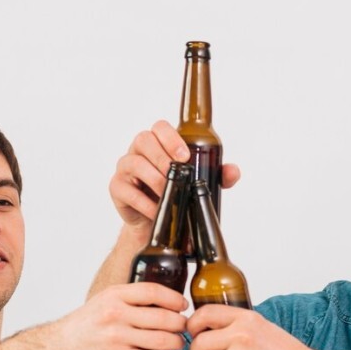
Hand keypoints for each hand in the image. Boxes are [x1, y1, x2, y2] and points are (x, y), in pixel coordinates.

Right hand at [45, 282, 188, 349]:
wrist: (60, 348)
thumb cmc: (85, 324)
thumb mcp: (104, 300)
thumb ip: (129, 297)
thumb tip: (164, 299)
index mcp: (114, 295)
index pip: (153, 292)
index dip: (174, 299)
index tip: (183, 305)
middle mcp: (116, 314)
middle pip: (164, 318)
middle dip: (181, 324)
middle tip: (184, 327)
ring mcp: (118, 337)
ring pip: (163, 340)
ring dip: (178, 343)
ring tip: (179, 344)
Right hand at [110, 120, 241, 233]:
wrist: (157, 222)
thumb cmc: (176, 193)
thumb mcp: (198, 183)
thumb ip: (217, 175)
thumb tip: (233, 171)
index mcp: (158, 143)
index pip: (160, 127)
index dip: (171, 138)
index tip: (185, 156)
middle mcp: (139, 151)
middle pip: (143, 140)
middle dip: (162, 156)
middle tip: (177, 173)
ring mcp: (125, 168)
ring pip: (134, 163)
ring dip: (154, 179)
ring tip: (169, 194)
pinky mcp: (117, 188)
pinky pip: (126, 190)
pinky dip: (144, 202)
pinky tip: (156, 210)